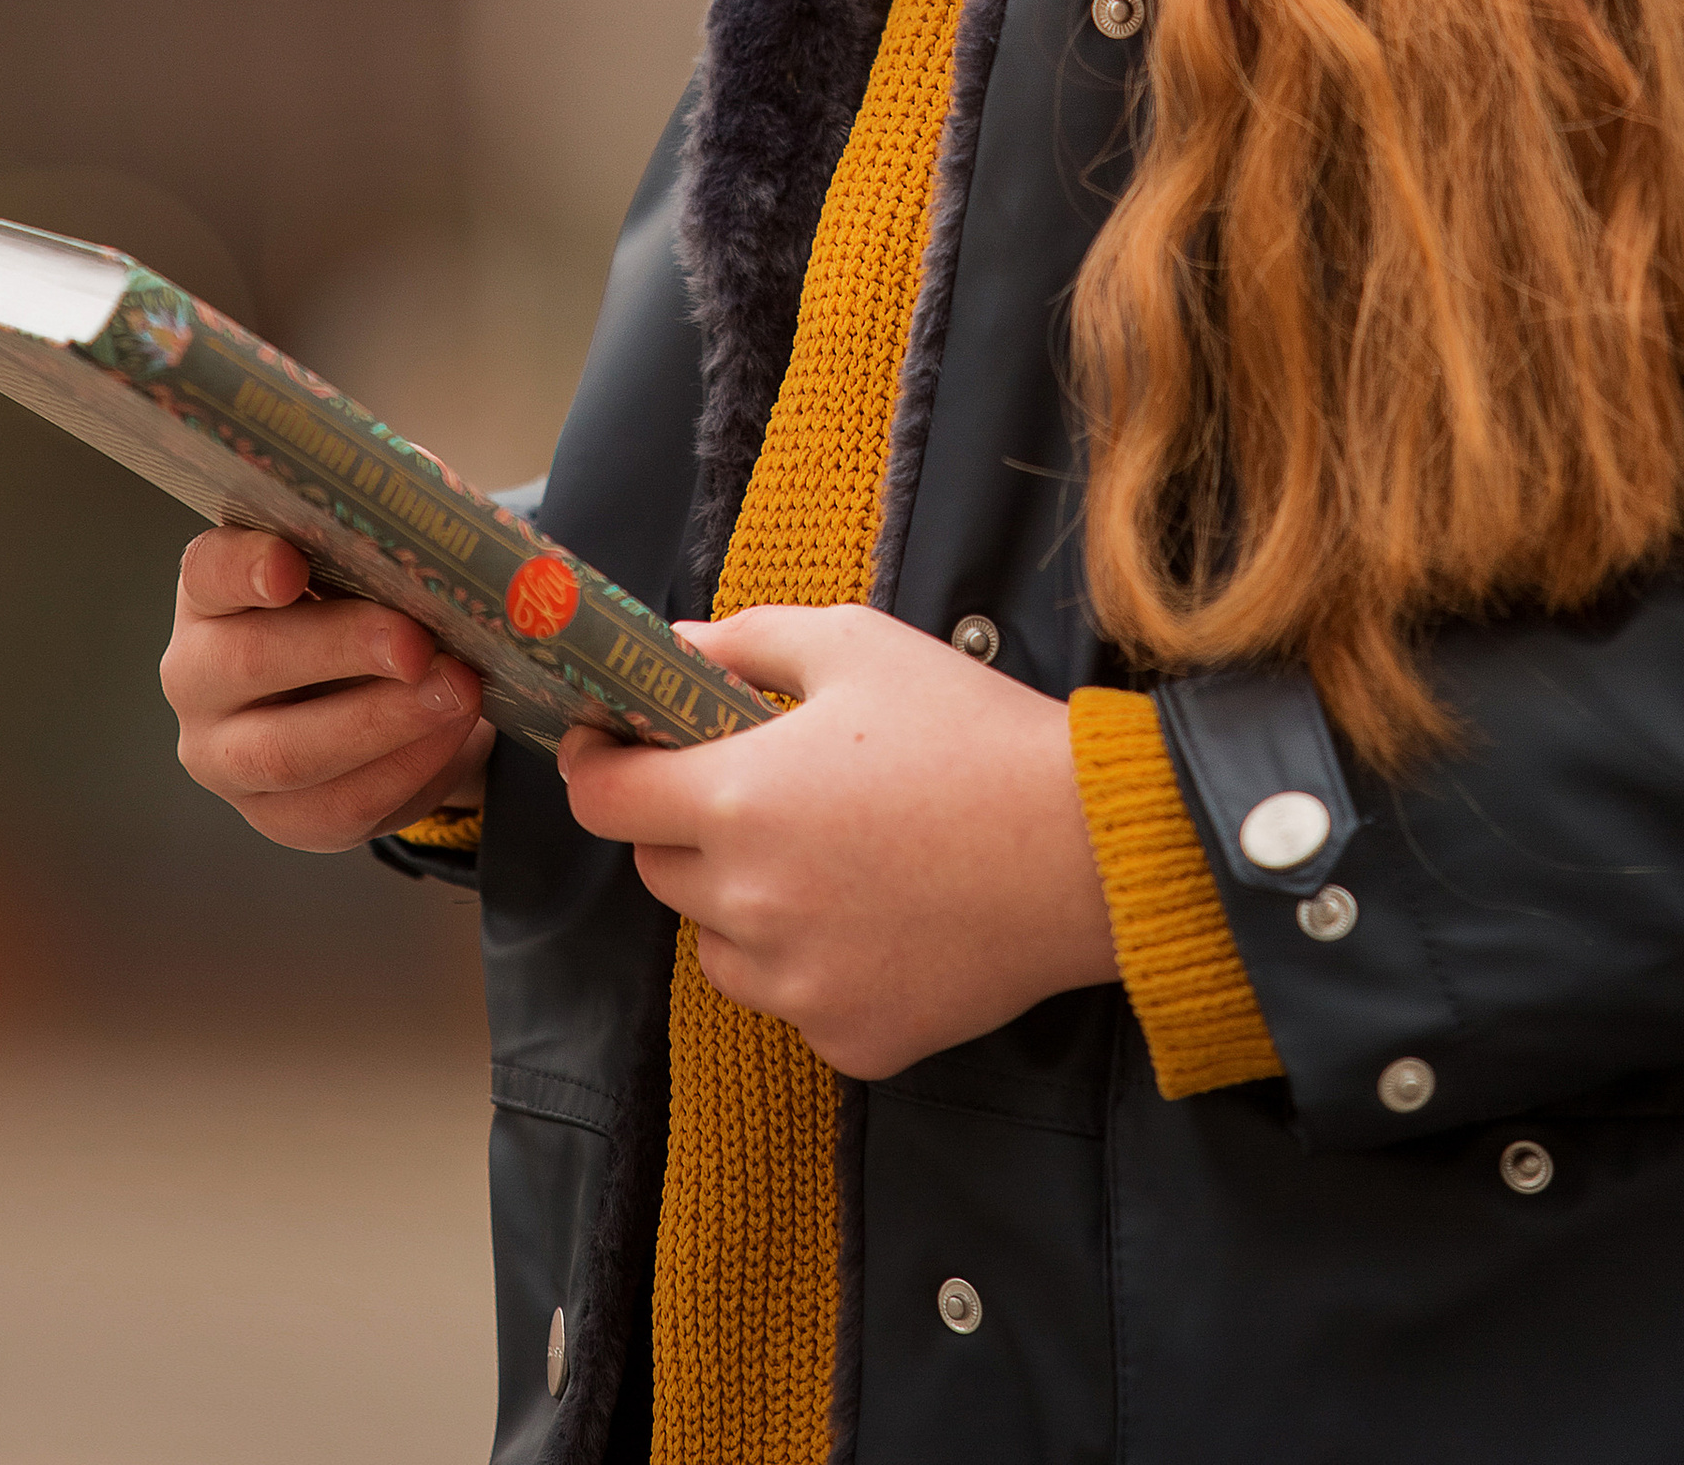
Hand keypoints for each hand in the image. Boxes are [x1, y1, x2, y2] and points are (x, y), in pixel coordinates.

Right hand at [160, 527, 493, 852]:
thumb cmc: (364, 603)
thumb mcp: (364, 565)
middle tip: (416, 643)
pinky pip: (337, 806)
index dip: (246, 567)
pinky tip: (452, 732)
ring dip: (382, 721)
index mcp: (210, 593)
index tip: (290, 566)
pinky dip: (405, 768)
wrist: (379, 691)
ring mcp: (225, 756)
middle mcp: (198, 675)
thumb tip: (437, 539)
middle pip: (249, 661)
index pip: (208, 571)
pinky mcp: (276, 816)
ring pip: (288, 751)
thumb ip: (381, 545)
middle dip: (341, 648)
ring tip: (459, 691)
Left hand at [557, 603, 1117, 1076]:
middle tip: (765, 788)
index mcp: (737, 801)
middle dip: (688, 825)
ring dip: (742, 903)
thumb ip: (745, 642)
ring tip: (833, 856)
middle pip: (659, 869)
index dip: (598, 765)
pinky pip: (791, 999)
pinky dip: (812, 964)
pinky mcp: (847, 1041)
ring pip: (717, 944)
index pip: (603, 799)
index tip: (612, 746)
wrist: (1086, 850)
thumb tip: (672, 648)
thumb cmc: (972, 734)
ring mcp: (796, 986)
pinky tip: (881, 915)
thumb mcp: (856, 645)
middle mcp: (749, 905)